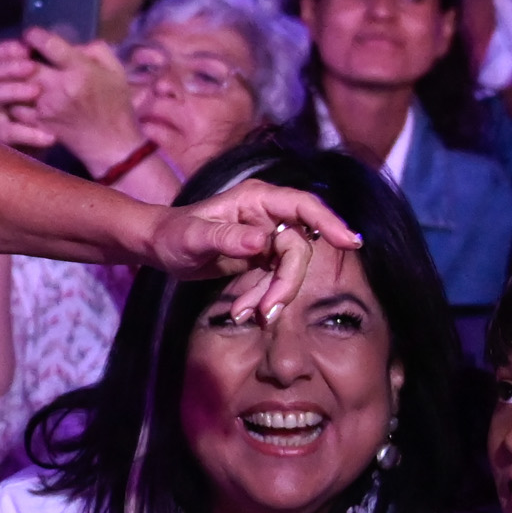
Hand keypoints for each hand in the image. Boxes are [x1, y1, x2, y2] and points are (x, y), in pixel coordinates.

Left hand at [0, 30, 142, 169]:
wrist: (112, 145)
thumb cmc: (116, 106)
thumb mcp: (116, 71)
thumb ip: (97, 50)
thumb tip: (74, 45)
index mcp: (80, 71)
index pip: (48, 45)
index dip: (35, 36)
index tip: (32, 36)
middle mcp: (60, 87)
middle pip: (26, 65)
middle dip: (19, 56)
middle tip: (21, 54)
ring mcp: (47, 107)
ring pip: (16, 86)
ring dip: (13, 78)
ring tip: (16, 73)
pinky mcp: (40, 123)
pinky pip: (16, 107)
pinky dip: (14, 100)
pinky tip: (20, 94)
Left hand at [141, 185, 363, 324]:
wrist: (160, 247)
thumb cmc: (173, 234)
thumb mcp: (194, 238)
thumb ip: (227, 237)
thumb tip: (261, 242)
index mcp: (257, 199)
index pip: (304, 206)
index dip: (330, 222)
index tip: (351, 243)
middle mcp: (268, 215)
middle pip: (299, 248)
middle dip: (287, 282)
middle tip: (268, 311)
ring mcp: (268, 236)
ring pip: (289, 269)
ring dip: (271, 295)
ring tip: (243, 313)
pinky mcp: (263, 257)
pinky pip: (274, 281)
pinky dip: (261, 298)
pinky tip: (241, 312)